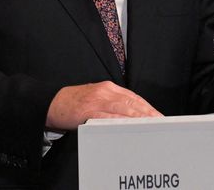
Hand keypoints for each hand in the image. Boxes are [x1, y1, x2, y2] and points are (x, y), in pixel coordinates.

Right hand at [45, 81, 161, 129]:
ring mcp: (97, 100)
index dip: (147, 106)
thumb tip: (132, 113)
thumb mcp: (97, 97)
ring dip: (138, 117)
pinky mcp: (88, 110)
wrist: (54, 102)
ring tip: (149, 124)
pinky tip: (128, 126)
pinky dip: (119, 121)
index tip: (158, 115)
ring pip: (123, 108)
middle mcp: (105, 91)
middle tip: (159, 121)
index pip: (133, 97)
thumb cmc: (76, 102)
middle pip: (131, 102)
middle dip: (147, 112)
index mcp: (109, 87)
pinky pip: (107, 116)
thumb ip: (113, 102)